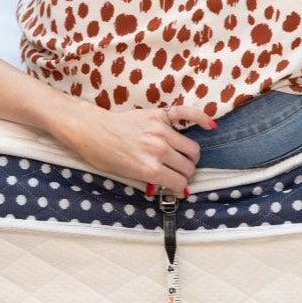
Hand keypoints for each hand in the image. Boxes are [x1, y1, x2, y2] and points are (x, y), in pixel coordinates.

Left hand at [56, 102, 216, 197]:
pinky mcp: (159, 115)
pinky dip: (201, 118)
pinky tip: (210, 125)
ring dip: (190, 157)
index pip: (179, 182)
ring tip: (182, 159)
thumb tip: (174, 187)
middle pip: (189, 167)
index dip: (180, 188)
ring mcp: (161, 130)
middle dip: (186, 174)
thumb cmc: (104, 156)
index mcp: (150, 168)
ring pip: (192, 148)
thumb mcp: (127, 176)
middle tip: (179, 174)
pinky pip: (187, 114)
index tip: (177, 188)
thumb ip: (152, 180)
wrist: (91, 130)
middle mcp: (159, 149)